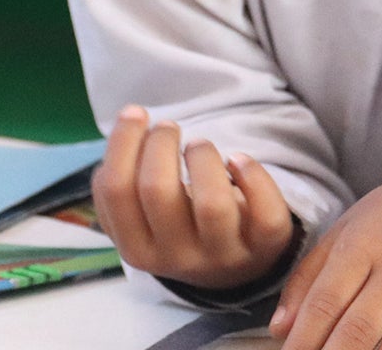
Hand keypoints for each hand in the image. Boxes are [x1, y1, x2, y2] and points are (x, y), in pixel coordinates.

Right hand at [92, 105, 295, 290]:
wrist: (233, 267)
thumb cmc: (181, 226)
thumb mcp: (144, 219)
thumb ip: (124, 186)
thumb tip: (125, 133)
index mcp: (137, 250)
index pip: (116, 192)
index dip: (123, 141)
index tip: (137, 115)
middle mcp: (178, 258)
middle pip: (157, 191)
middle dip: (160, 143)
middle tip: (168, 127)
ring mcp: (224, 256)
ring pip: (212, 204)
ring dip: (203, 157)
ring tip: (199, 145)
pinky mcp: (265, 247)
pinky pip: (265, 213)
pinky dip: (253, 175)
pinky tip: (238, 161)